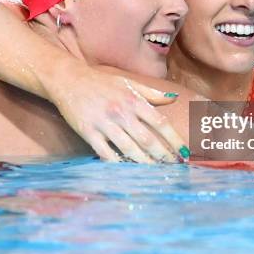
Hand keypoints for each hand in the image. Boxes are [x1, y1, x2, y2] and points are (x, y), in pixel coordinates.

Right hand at [46, 65, 187, 163]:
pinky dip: (118, 164)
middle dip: (163, 156)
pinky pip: (106, 153)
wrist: (70, 80)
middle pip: (147, 139)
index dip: (174, 140)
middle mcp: (122, 112)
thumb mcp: (128, 83)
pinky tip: (128, 171)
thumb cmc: (101, 82)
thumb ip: (152, 93)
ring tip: (156, 173)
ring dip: (145, 163)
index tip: (184, 153)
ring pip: (129, 149)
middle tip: (173, 168)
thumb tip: (174, 99)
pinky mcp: (89, 132)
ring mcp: (105, 123)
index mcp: (134, 100)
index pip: (160, 123)